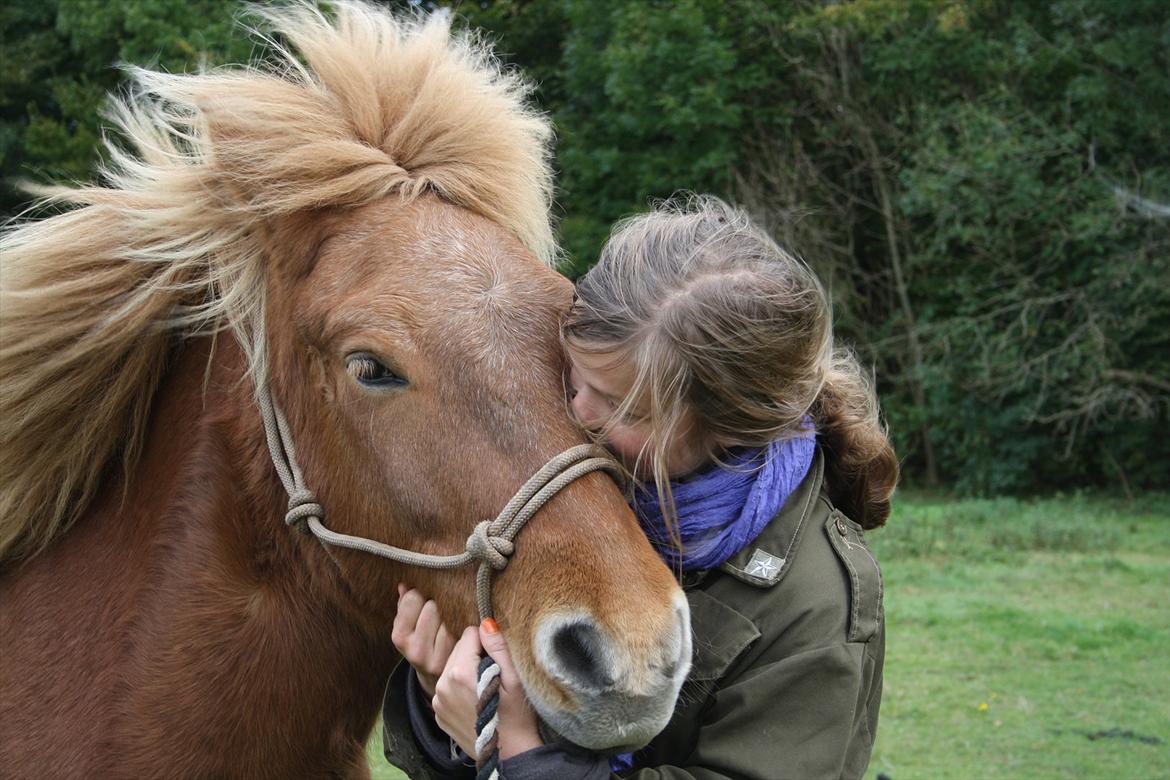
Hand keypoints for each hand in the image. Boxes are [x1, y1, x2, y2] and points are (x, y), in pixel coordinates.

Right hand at [391, 584, 456, 697]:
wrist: (435, 678)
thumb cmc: (421, 642)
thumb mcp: (407, 626)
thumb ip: (405, 604)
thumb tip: (405, 583)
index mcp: (400, 637)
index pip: (413, 599)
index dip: (420, 593)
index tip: (423, 596)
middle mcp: (416, 650)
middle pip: (432, 607)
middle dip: (436, 602)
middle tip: (439, 606)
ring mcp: (436, 658)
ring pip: (448, 617)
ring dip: (451, 612)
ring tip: (450, 615)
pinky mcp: (454, 660)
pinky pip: (462, 630)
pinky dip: (462, 624)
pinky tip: (460, 626)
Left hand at [432, 619, 543, 760]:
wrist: (509, 755)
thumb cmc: (517, 716)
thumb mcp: (514, 678)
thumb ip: (498, 646)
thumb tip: (485, 622)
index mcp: (459, 672)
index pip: (469, 634)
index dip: (486, 643)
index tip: (498, 660)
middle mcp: (441, 685)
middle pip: (457, 650)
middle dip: (474, 656)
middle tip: (493, 675)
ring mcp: (437, 701)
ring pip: (451, 667)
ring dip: (466, 670)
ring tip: (485, 688)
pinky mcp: (438, 713)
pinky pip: (447, 687)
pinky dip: (459, 688)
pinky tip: (475, 701)